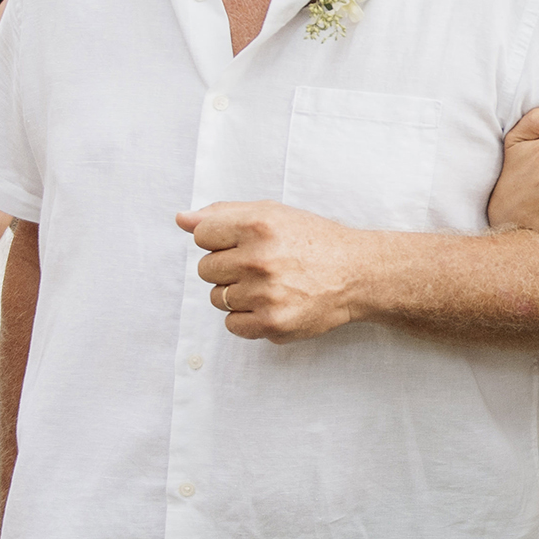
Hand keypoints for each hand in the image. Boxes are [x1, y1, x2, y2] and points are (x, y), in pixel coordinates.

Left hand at [179, 200, 365, 342]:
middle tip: (261, 266)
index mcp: (257, 226)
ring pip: (217, 298)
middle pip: (205, 269)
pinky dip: (247, 318)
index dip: (221, 239)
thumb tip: (181, 219)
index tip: (245, 243)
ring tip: (268, 285)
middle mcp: (259, 259)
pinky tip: (270, 304)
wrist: (356, 274)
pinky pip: (232, 325)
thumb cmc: (313, 241)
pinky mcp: (272, 324)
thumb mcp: (272, 214)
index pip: (202, 235)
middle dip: (228, 267)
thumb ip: (223, 214)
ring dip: (236, 294)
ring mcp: (265, 294)